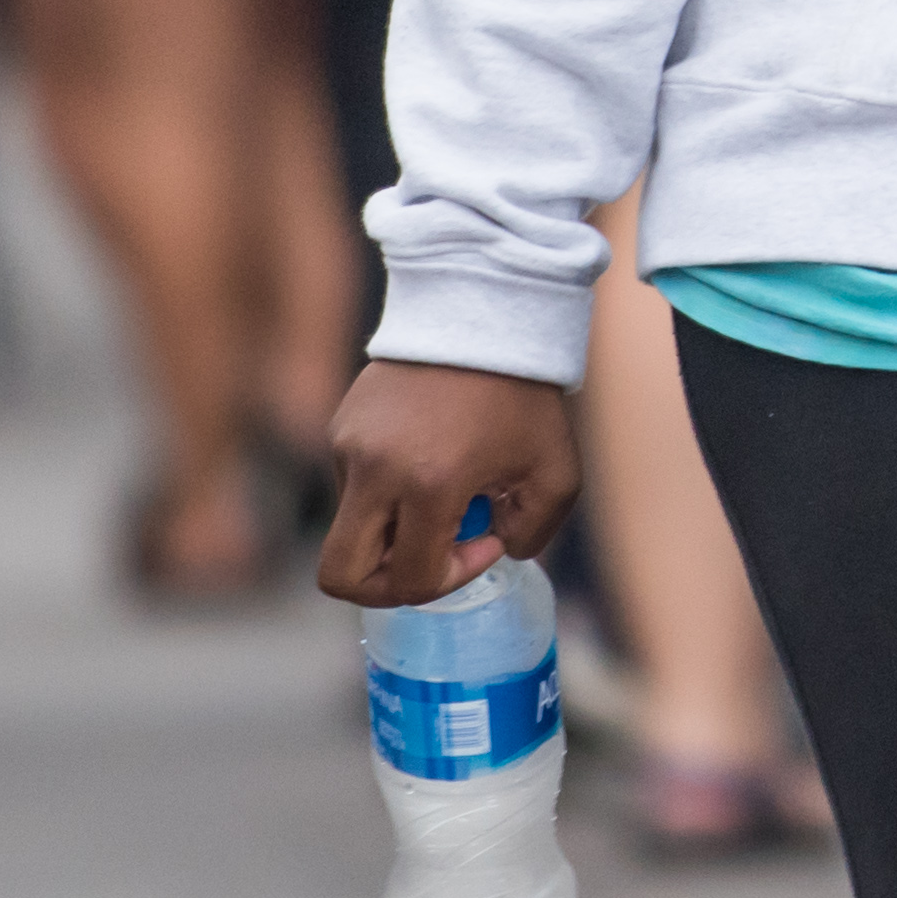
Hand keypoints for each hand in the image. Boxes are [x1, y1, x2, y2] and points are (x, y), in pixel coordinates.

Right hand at [314, 359, 580, 609]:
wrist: (484, 310)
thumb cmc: (525, 393)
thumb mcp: (556, 471)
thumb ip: (534, 532)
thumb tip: (495, 551)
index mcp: (429, 484)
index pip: (411, 579)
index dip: (449, 580)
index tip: (485, 540)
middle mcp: (375, 470)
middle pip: (340, 575)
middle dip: (386, 586)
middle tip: (431, 560)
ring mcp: (348, 447)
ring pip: (350, 528)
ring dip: (393, 530)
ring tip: (444, 487)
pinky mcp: (341, 426)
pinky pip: (353, 485)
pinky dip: (388, 491)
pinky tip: (430, 455)